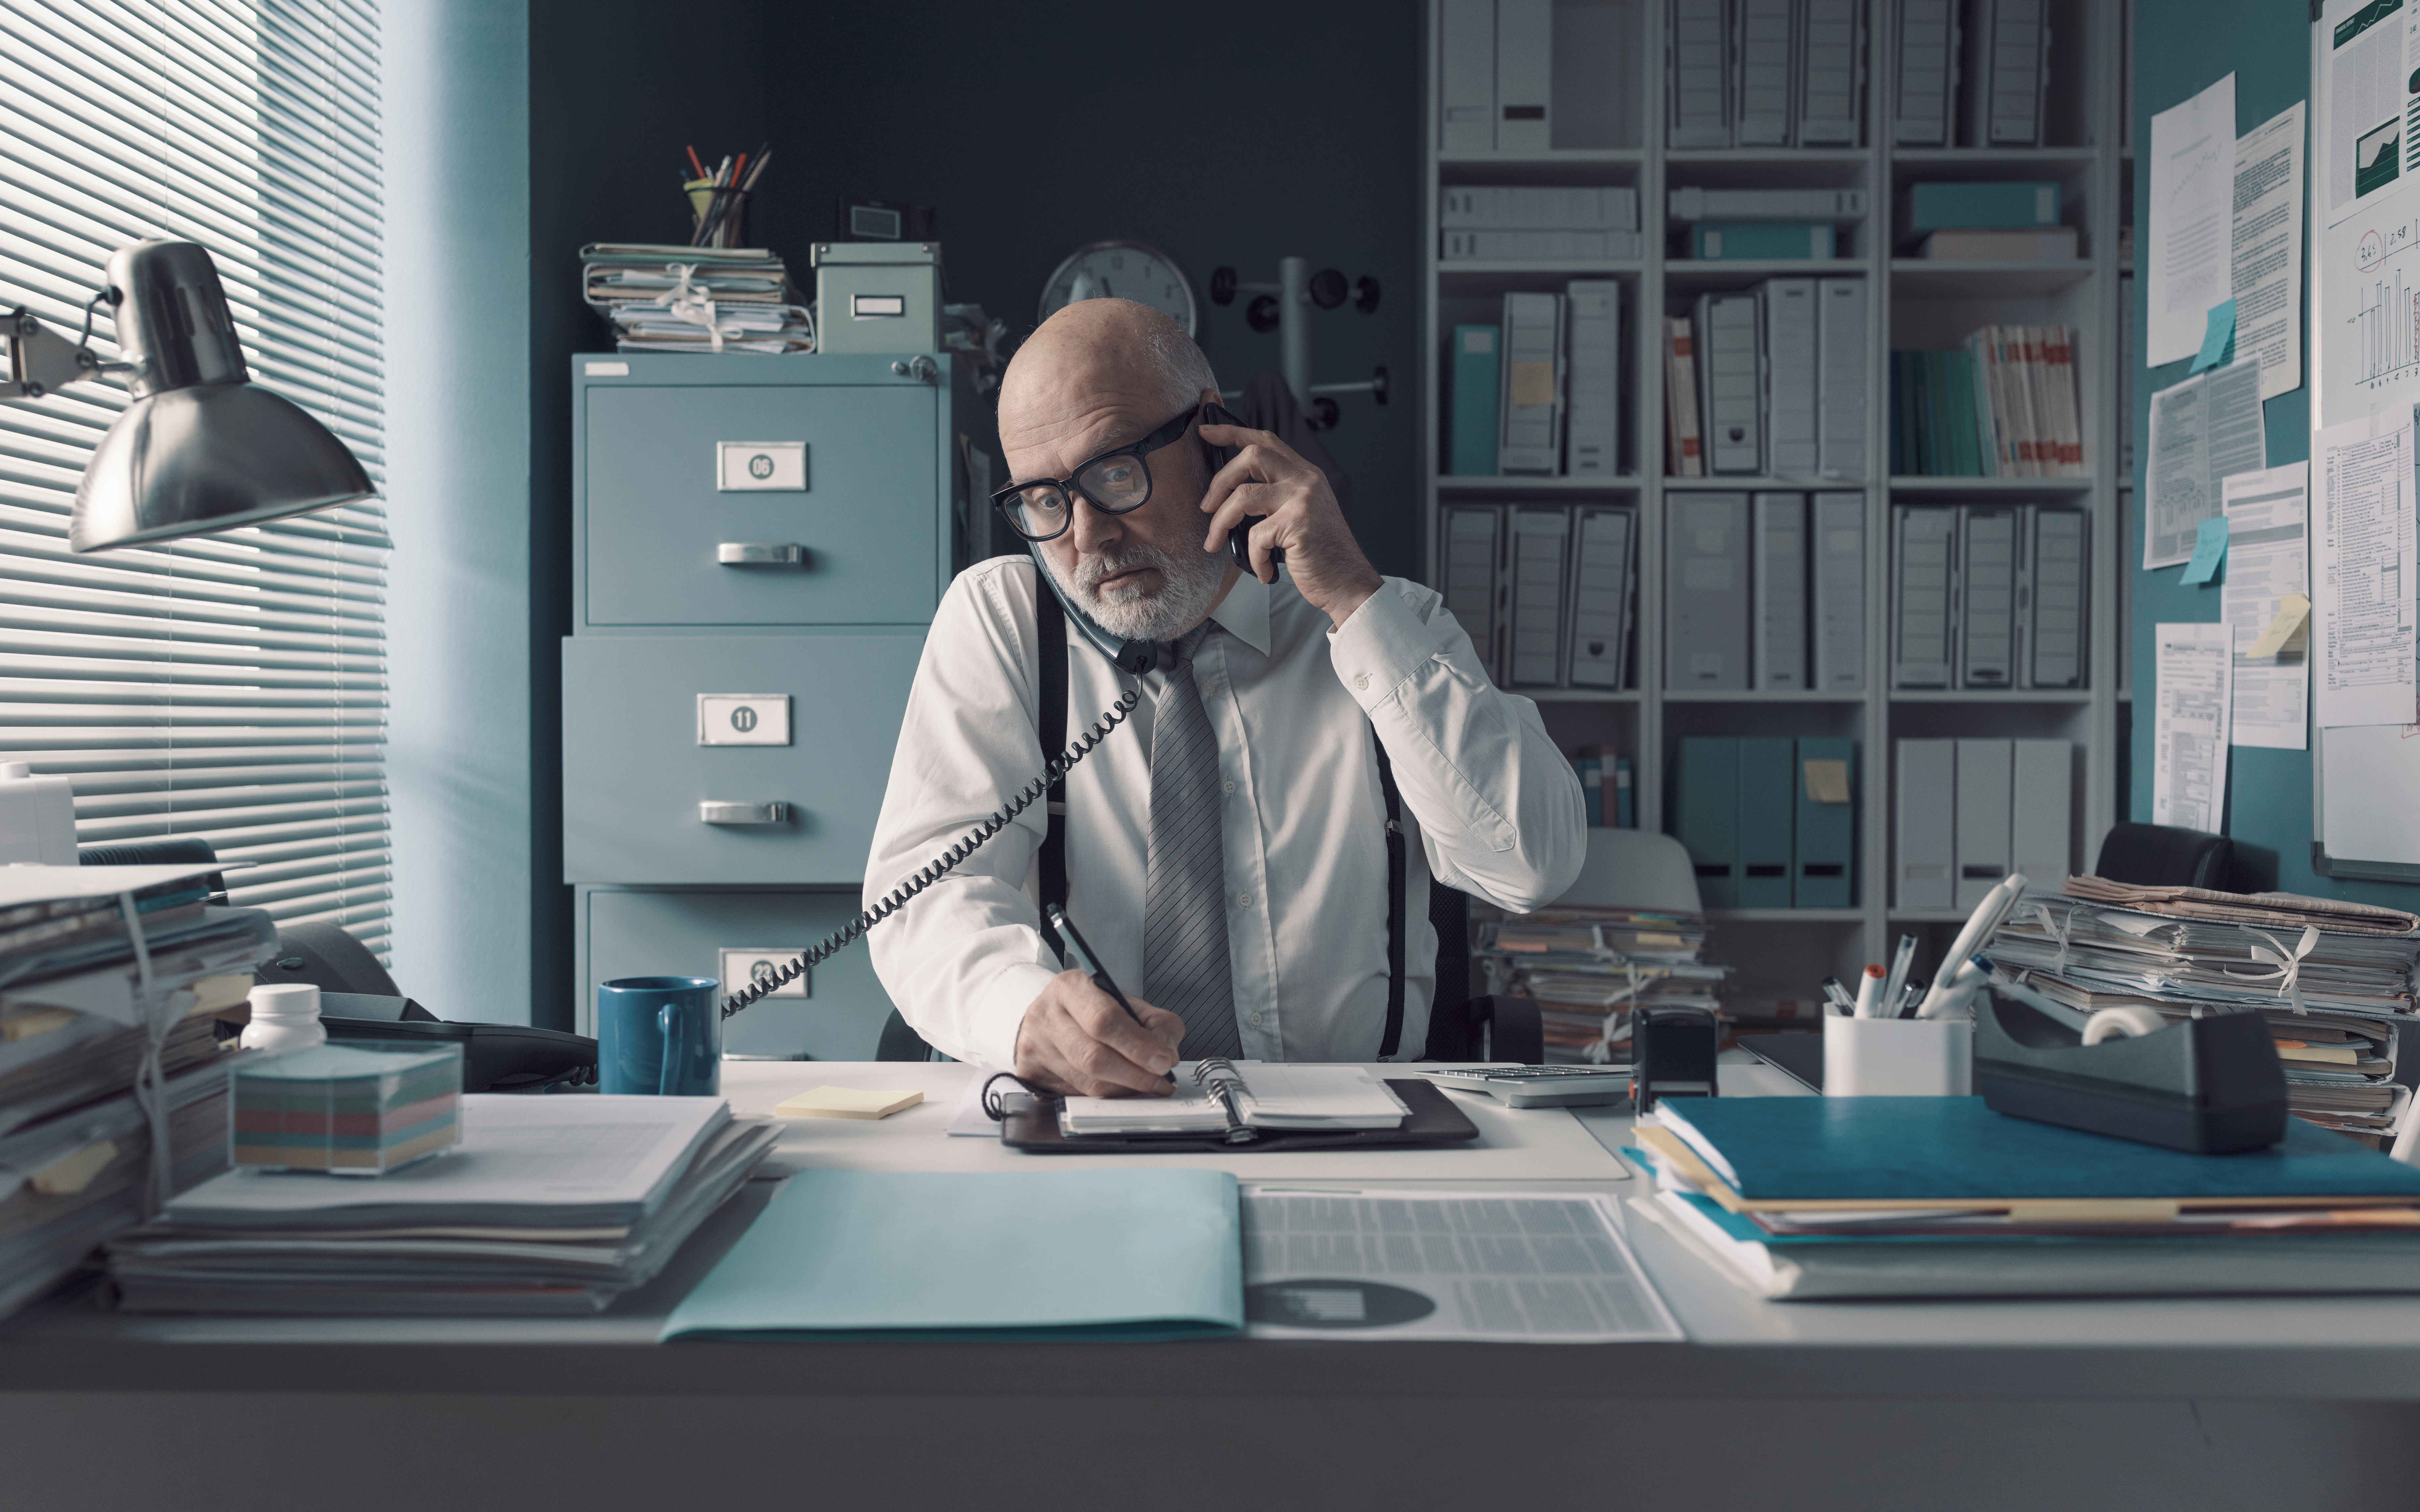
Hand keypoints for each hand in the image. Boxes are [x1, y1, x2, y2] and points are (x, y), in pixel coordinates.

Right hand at [1013, 969, 1184, 1097]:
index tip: (1164, 1061)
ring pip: (1087, 1082)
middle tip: (1160, 1079)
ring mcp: (1035, 1046)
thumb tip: (1166, 1055)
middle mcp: (1046, 1015)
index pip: (1104, 1019)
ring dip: (1125, 1088)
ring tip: (1147, 1084)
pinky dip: (1106, 1095)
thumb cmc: (1091, 1009)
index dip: (1138, 1045)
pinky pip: (1076, 1095)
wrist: (1048, 1017)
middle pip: (1093, 1056)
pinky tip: (1120, 1088)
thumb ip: (1156, 1023)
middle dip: (1135, 1073)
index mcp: (1070, 987)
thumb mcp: (1126, 1002)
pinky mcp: (1030, 1072)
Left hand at [1198, 423, 1382, 628]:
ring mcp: (1303, 499)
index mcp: (1305, 474)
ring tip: (1216, 542)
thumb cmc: (1322, 554)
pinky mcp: (1298, 524)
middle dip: (1219, 481)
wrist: (1348, 582)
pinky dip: (1254, 558)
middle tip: (1207, 507)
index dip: (1232, 431)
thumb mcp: (1301, 513)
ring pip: (1243, 496)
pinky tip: (1263, 570)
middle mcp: (1306, 480)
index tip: (1206, 431)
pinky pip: (1255, 537)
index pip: (1266, 440)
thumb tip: (1230, 495)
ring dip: (1220, 522)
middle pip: (1251, 456)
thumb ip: (1276, 496)